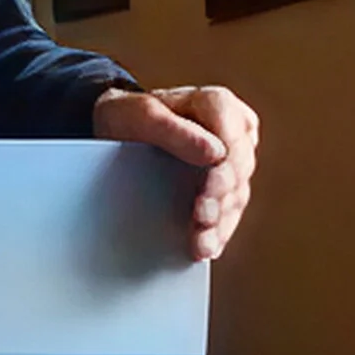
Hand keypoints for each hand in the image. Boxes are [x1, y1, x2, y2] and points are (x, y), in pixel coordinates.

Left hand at [92, 83, 258, 260]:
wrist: (116, 133)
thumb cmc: (128, 117)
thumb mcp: (138, 115)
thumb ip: (173, 130)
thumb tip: (214, 153)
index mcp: (217, 105)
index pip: (232, 137)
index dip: (225, 166)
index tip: (211, 189)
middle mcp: (232, 132)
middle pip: (238, 170)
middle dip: (220, 199)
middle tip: (202, 220)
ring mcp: (231, 160)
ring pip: (236, 195)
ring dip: (220, 222)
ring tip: (201, 243)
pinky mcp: (225, 184)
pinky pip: (228, 211)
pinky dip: (218, 231)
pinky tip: (206, 248)